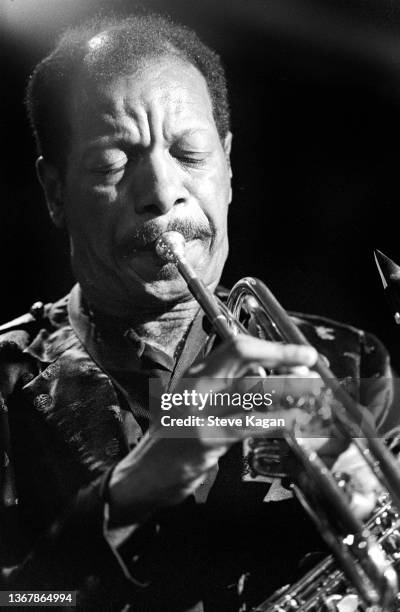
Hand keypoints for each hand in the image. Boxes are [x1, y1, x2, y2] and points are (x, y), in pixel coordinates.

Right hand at [108, 335, 320, 523]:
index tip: (297, 351)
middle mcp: (195, 385)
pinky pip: (247, 424)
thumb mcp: (199, 405)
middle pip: (242, 354)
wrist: (145, 474)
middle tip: (309, 361)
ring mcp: (198, 410)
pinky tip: (292, 420)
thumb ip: (228, 389)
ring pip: (249, 386)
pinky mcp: (205, 437)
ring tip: (309, 390)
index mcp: (196, 375)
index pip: (235, 346)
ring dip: (286, 387)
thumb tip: (269, 374)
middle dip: (281, 354)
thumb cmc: (176, 439)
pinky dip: (274, 420)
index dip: (271, 345)